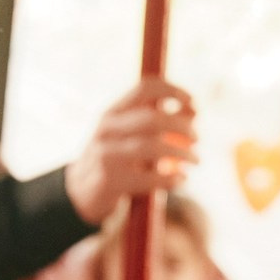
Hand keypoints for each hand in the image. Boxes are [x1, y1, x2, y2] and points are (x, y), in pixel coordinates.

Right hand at [64, 77, 197, 225]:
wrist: (81, 191)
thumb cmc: (114, 159)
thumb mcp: (126, 134)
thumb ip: (154, 122)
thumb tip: (193, 112)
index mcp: (113, 112)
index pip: (144, 89)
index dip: (173, 91)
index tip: (194, 103)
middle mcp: (107, 129)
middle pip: (152, 118)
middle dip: (181, 126)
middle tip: (198, 138)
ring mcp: (108, 155)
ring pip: (152, 147)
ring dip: (181, 153)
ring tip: (196, 160)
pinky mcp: (112, 181)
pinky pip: (150, 178)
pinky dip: (172, 178)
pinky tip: (182, 179)